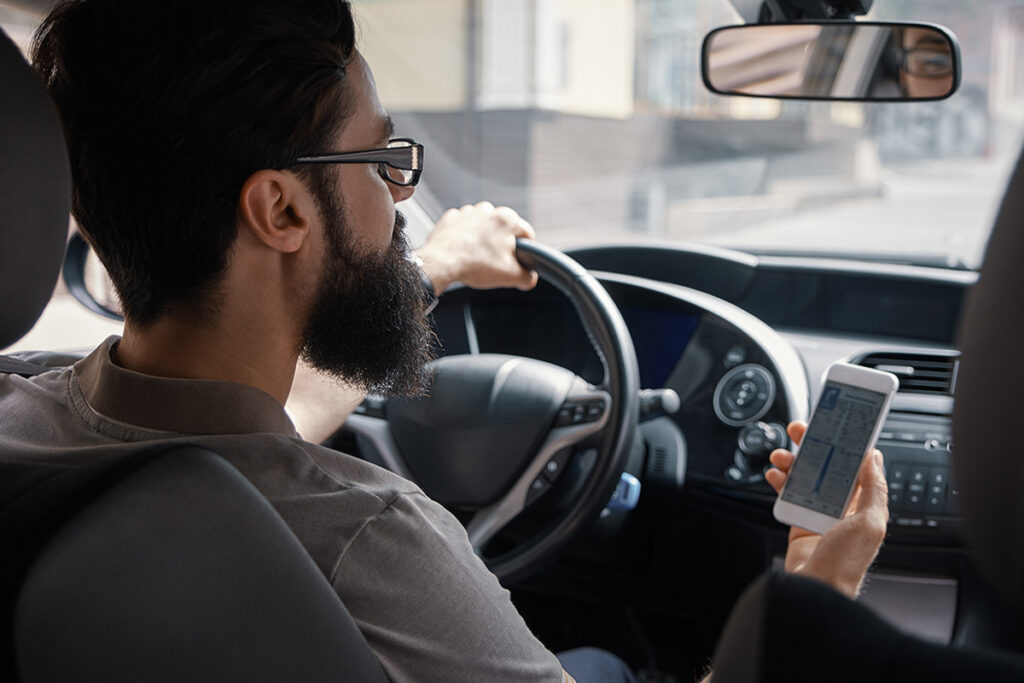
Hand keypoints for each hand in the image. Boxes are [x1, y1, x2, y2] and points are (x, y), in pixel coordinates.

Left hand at [415, 201, 538, 294]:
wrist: (440, 264)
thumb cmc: (475, 265)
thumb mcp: (511, 276)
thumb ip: (528, 277)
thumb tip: (530, 277)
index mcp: (507, 219)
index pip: (527, 235)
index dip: (526, 251)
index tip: (517, 261)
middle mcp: (488, 210)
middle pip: (504, 230)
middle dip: (502, 245)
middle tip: (495, 262)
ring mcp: (468, 212)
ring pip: (484, 227)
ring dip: (483, 239)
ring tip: (477, 256)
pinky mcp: (451, 219)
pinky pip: (464, 228)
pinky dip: (465, 237)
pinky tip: (463, 251)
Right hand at [765, 421, 889, 598]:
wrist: (816, 587)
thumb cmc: (845, 563)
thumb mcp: (869, 523)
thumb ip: (873, 490)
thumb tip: (874, 459)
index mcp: (863, 504)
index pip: (855, 465)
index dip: (844, 444)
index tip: (834, 426)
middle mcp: (841, 506)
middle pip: (826, 466)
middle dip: (812, 446)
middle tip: (799, 430)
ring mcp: (819, 513)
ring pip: (804, 476)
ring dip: (792, 461)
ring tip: (780, 455)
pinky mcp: (798, 520)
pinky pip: (788, 494)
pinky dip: (780, 481)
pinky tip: (774, 474)